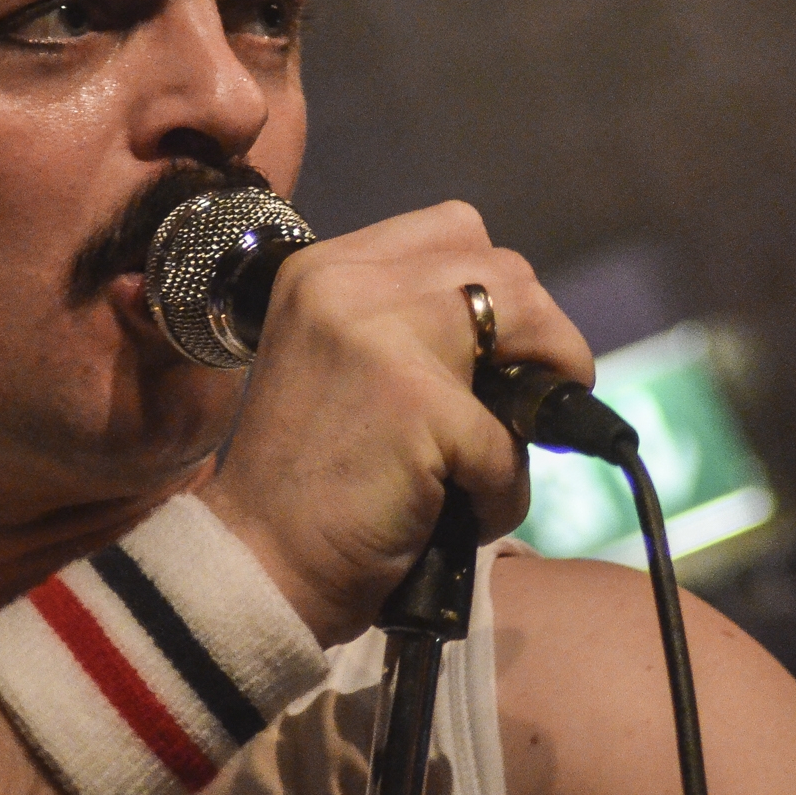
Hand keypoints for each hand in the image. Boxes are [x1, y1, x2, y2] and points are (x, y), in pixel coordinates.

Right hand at [197, 201, 593, 645]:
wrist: (256, 566)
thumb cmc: (308, 482)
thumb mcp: (340, 362)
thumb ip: (408, 326)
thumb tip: (520, 334)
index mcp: (325, 268)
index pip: (455, 228)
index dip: (498, 291)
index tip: (503, 352)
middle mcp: (348, 282)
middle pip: (505, 269)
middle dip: (538, 337)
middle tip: (524, 405)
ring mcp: (381, 336)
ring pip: (528, 321)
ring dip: (539, 397)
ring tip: (498, 457)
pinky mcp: (416, 404)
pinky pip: (511, 441)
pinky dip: (503, 491)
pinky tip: (461, 514)